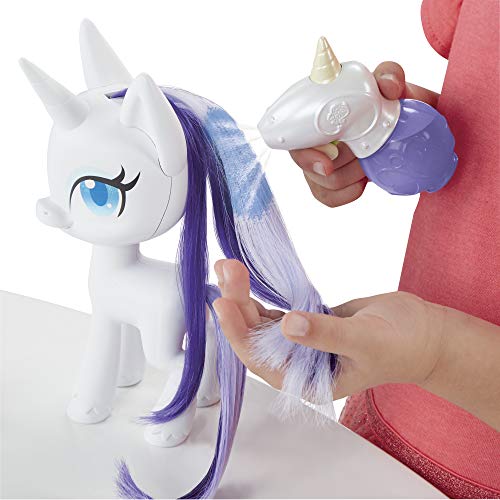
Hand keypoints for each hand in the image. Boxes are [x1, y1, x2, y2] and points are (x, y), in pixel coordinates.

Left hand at [213, 259, 445, 399]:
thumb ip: (325, 333)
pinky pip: (275, 312)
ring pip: (262, 322)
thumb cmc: (402, 344)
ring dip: (244, 296)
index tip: (222, 304)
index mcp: (308, 381)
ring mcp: (301, 343)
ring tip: (228, 268)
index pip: (262, 361)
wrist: (422, 332)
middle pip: (256, 337)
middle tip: (225, 270)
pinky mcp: (306, 323)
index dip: (239, 334)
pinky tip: (245, 280)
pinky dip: (260, 296)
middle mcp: (298, 365)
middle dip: (238, 305)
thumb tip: (288, 324)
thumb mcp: (365, 340)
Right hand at [291, 62, 439, 207]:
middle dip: (342, 166)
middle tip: (366, 155)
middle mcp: (311, 140)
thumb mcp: (390, 83)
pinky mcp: (330, 184)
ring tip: (369, 162)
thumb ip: (390, 75)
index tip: (327, 166)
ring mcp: (320, 163)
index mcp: (316, 114)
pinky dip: (349, 192)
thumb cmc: (389, 101)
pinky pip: (329, 198)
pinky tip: (363, 181)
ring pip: (323, 185)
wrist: (404, 125)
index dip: (307, 157)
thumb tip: (389, 87)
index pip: (294, 141)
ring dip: (351, 177)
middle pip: (310, 169)